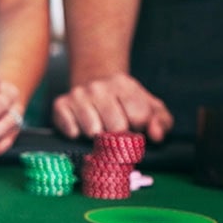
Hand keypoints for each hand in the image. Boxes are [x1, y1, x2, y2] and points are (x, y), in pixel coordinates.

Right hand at [51, 73, 172, 141]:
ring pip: (94, 131)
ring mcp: (78, 95)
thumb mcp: (150, 107)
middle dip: (119, 136)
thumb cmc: (125, 102)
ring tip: (100, 127)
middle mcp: (99, 87)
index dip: (139, 128)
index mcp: (124, 84)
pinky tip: (82, 127)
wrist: (94, 85)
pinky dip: (77, 135)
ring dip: (98, 137)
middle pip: (117, 128)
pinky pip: (71, 131)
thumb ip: (161, 121)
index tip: (135, 126)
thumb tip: (156, 135)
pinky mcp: (61, 104)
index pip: (139, 117)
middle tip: (117, 131)